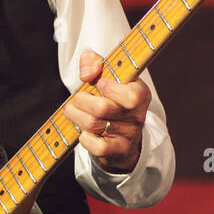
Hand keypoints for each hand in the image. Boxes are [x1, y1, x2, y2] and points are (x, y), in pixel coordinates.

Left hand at [65, 50, 149, 174]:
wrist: (119, 134)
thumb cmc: (109, 99)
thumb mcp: (104, 75)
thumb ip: (93, 62)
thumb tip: (87, 74)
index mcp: (139, 92)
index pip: (131, 94)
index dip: (109, 88)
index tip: (99, 83)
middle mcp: (137, 114)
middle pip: (102, 108)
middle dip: (81, 100)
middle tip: (78, 98)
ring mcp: (129, 134)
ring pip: (94, 124)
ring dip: (76, 115)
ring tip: (73, 111)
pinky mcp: (119, 151)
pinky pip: (98, 146)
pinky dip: (85, 138)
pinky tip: (85, 132)